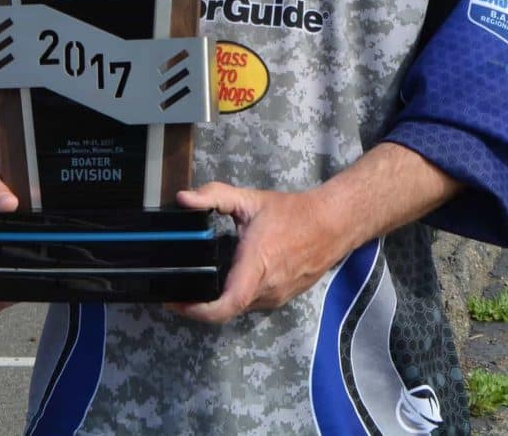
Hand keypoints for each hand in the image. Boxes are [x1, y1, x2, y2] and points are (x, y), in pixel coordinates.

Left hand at [166, 181, 340, 323]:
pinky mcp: (281, 298)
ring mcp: (276, 297)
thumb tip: (183, 199)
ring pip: (240, 308)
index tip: (176, 302)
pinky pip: (252, 304)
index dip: (199, 311)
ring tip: (196, 285)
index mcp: (256, 265)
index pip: (227, 304)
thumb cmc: (291, 213)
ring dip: (218, 301)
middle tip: (176, 291)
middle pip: (227, 309)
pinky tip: (225, 281)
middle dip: (199, 305)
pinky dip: (235, 297)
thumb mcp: (249, 199)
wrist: (331, 225)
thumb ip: (214, 196)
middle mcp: (267, 288)